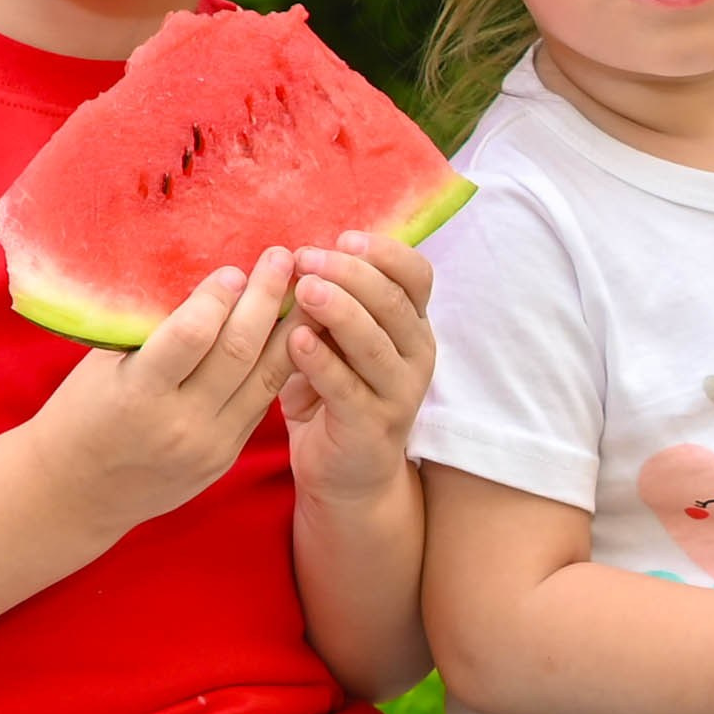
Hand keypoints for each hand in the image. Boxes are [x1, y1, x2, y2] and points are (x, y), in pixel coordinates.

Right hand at [27, 249, 294, 536]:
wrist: (77, 493)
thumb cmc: (81, 413)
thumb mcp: (103, 366)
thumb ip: (151, 330)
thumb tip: (200, 281)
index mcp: (139, 395)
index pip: (192, 335)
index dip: (217, 297)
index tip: (232, 268)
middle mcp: (180, 424)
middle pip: (239, 351)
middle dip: (264, 298)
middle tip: (280, 258)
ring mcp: (209, 445)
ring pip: (265, 377)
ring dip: (289, 328)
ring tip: (303, 288)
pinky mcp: (225, 457)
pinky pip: (260, 401)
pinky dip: (278, 362)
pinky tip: (291, 330)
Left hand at [279, 232, 436, 508]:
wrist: (348, 476)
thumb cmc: (337, 395)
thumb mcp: (339, 343)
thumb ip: (332, 305)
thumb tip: (299, 257)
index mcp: (412, 326)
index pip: (417, 275)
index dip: (384, 252)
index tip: (343, 238)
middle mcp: (417, 356)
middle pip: (393, 302)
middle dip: (349, 273)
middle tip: (306, 259)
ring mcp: (399, 393)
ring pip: (374, 342)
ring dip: (339, 310)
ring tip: (304, 290)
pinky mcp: (371, 426)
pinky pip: (346, 388)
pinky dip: (321, 361)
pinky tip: (296, 341)